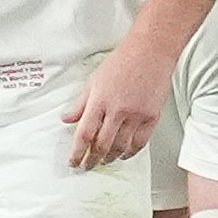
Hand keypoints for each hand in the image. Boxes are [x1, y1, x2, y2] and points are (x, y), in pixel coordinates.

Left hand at [62, 40, 164, 171]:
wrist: (150, 51)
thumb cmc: (122, 61)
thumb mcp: (94, 80)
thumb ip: (80, 103)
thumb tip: (66, 119)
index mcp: (99, 100)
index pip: (84, 134)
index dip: (77, 152)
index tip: (73, 162)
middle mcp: (117, 110)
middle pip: (102, 145)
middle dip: (92, 160)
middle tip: (87, 166)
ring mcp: (136, 115)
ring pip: (120, 146)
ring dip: (110, 157)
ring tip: (104, 161)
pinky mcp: (151, 117)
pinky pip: (140, 142)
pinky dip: (130, 152)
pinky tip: (124, 154)